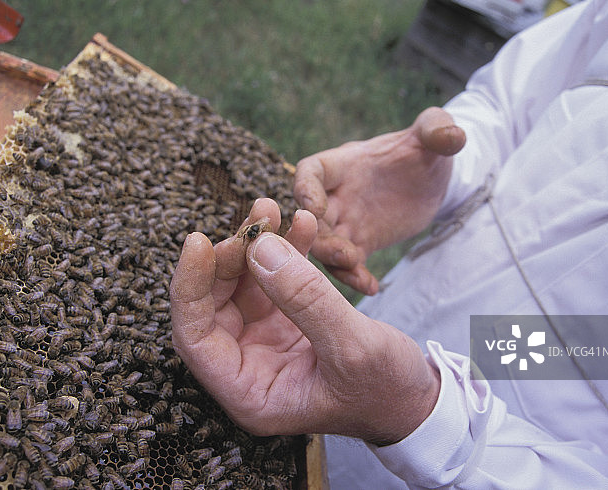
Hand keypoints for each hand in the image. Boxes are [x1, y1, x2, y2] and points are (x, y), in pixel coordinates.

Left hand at [170, 199, 439, 444]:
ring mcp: (265, 344)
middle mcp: (248, 369)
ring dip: (254, 246)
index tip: (199, 242)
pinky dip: (283, 251)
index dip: (189, 288)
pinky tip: (299, 224)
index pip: (194, 338)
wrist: (417, 400)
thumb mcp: (352, 346)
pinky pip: (272, 280)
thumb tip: (258, 247)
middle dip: (229, 257)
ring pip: (240, 286)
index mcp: (250, 393)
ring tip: (273, 208)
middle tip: (255, 221)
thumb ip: (305, 299)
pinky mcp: (286, 324)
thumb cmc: (387, 391)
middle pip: (213, 305)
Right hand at [294, 107, 464, 294]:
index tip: (313, 208)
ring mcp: (346, 222)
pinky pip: (349, 264)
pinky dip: (355, 277)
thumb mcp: (433, 133)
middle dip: (319, 236)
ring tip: (356, 270)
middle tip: (342, 253)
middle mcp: (336, 194)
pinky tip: (372, 287)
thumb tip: (452, 136)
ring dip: (333, 261)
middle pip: (311, 217)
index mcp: (343, 163)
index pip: (311, 172)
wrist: (431, 181)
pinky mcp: (361, 243)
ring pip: (325, 245)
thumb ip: (438, 129)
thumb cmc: (424, 150)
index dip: (305, 189)